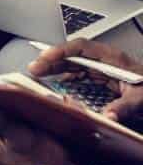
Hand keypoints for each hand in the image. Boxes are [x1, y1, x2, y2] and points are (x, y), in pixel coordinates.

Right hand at [28, 38, 142, 122]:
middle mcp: (105, 61)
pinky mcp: (101, 79)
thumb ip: (123, 107)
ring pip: (73, 64)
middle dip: (51, 60)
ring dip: (55, 68)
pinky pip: (78, 74)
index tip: (45, 57)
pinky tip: (54, 82)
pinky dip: (64, 77)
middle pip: (73, 56)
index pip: (82, 48)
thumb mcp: (141, 98)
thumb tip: (107, 116)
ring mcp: (102, 69)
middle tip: (33, 68)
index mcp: (113, 58)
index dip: (61, 51)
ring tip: (37, 74)